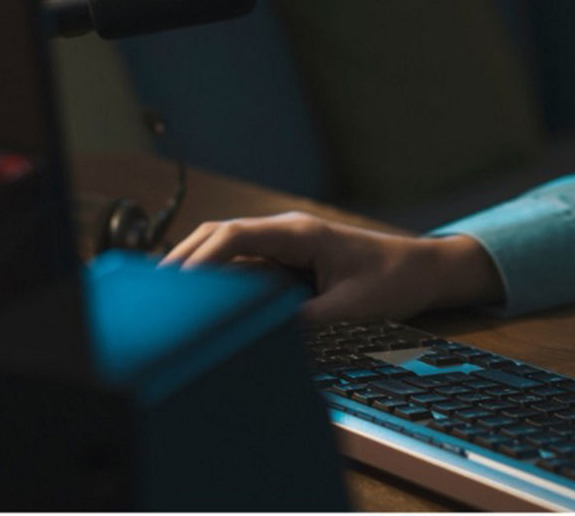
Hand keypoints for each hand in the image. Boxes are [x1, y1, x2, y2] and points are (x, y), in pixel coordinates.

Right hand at [160, 213, 503, 323]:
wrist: (425, 270)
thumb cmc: (394, 281)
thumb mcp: (350, 310)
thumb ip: (303, 325)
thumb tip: (258, 341)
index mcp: (298, 234)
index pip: (231, 236)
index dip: (195, 260)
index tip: (168, 288)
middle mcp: (286, 232)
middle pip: (218, 237)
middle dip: (183, 263)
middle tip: (149, 300)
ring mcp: (286, 244)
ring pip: (227, 250)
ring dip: (198, 270)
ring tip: (165, 305)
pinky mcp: (289, 260)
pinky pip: (244, 264)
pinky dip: (219, 280)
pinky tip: (202, 305)